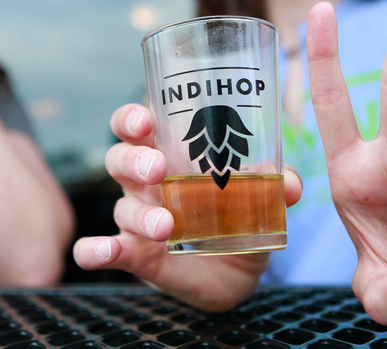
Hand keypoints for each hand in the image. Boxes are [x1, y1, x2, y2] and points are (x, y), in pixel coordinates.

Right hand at [73, 103, 302, 311]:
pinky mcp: (139, 255)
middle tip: (158, 168)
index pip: (137, 126)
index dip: (132, 118)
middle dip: (135, 159)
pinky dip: (96, 250)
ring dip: (140, 214)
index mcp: (169, 154)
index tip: (145, 119)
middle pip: (121, 158)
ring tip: (166, 225)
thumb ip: (274, 184)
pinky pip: (111, 249)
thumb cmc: (237, 212)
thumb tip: (290, 183)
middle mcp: (146, 183)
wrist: (236, 269)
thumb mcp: (260, 194)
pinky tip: (97, 253)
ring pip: (123, 206)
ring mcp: (139, 219)